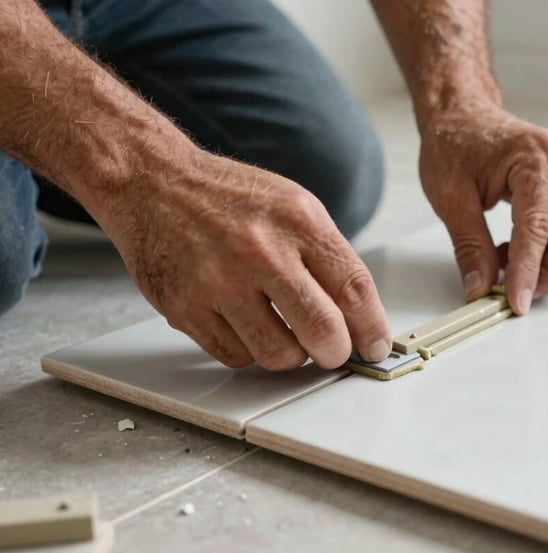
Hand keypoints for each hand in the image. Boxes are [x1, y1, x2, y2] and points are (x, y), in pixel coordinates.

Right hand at [102, 147, 391, 369]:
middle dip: (336, 352)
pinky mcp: (185, 308)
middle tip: (332, 351)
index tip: (375, 347)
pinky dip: (249, 350)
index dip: (372, 328)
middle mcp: (260, 251)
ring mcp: (219, 282)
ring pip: (279, 355)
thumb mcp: (293, 206)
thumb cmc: (229, 198)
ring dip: (291, 354)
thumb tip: (358, 317)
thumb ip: (327, 257)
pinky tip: (244, 323)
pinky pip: (236, 356)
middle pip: (322, 331)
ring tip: (284, 332)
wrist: (154, 183)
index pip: (354, 289)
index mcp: (298, 221)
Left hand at [418, 102, 547, 313]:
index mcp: (537, 158)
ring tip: (505, 265)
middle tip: (515, 294)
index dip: (528, 272)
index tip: (516, 303)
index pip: (538, 229)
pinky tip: (513, 251)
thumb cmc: (454, 145)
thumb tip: (481, 288)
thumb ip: (469, 246)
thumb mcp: (450, 198)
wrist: (462, 116)